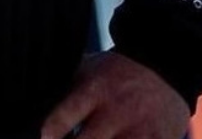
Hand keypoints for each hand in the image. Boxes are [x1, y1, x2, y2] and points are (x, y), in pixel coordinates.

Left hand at [42, 51, 190, 138]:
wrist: (164, 68)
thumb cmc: (116, 72)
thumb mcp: (88, 69)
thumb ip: (66, 87)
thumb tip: (37, 99)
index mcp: (93, 90)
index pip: (62, 118)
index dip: (49, 134)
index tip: (45, 138)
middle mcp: (115, 112)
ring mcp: (139, 131)